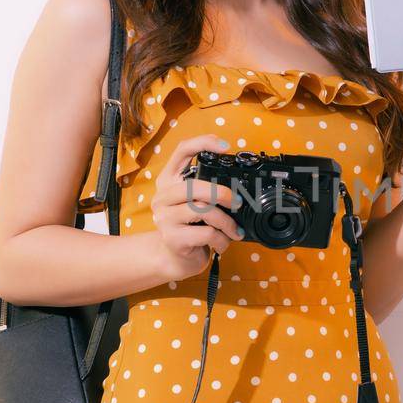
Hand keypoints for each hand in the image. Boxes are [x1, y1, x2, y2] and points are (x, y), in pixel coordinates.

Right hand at [148, 133, 244, 281]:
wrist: (175, 259)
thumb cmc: (191, 227)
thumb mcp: (197, 204)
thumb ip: (208, 190)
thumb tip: (240, 187)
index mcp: (169, 180)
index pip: (181, 151)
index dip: (202, 143)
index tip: (225, 146)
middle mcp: (162, 196)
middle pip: (194, 186)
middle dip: (222, 194)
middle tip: (237, 203)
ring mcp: (164, 218)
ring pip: (203, 210)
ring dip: (226, 222)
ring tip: (234, 231)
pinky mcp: (172, 238)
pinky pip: (206, 233)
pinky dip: (222, 240)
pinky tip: (222, 244)